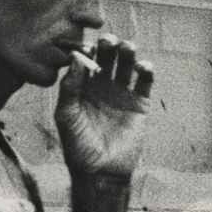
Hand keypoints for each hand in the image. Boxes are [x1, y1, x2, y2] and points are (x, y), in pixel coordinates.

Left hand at [55, 35, 153, 180]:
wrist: (100, 170)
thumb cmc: (77, 145)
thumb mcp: (65, 115)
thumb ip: (69, 87)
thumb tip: (74, 57)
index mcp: (81, 87)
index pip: (85, 60)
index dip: (86, 50)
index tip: (86, 45)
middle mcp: (101, 86)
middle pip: (107, 57)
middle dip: (108, 45)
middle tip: (108, 41)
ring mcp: (121, 92)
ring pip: (126, 64)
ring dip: (128, 52)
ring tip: (126, 48)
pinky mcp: (140, 102)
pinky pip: (145, 80)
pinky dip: (146, 69)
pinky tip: (141, 67)